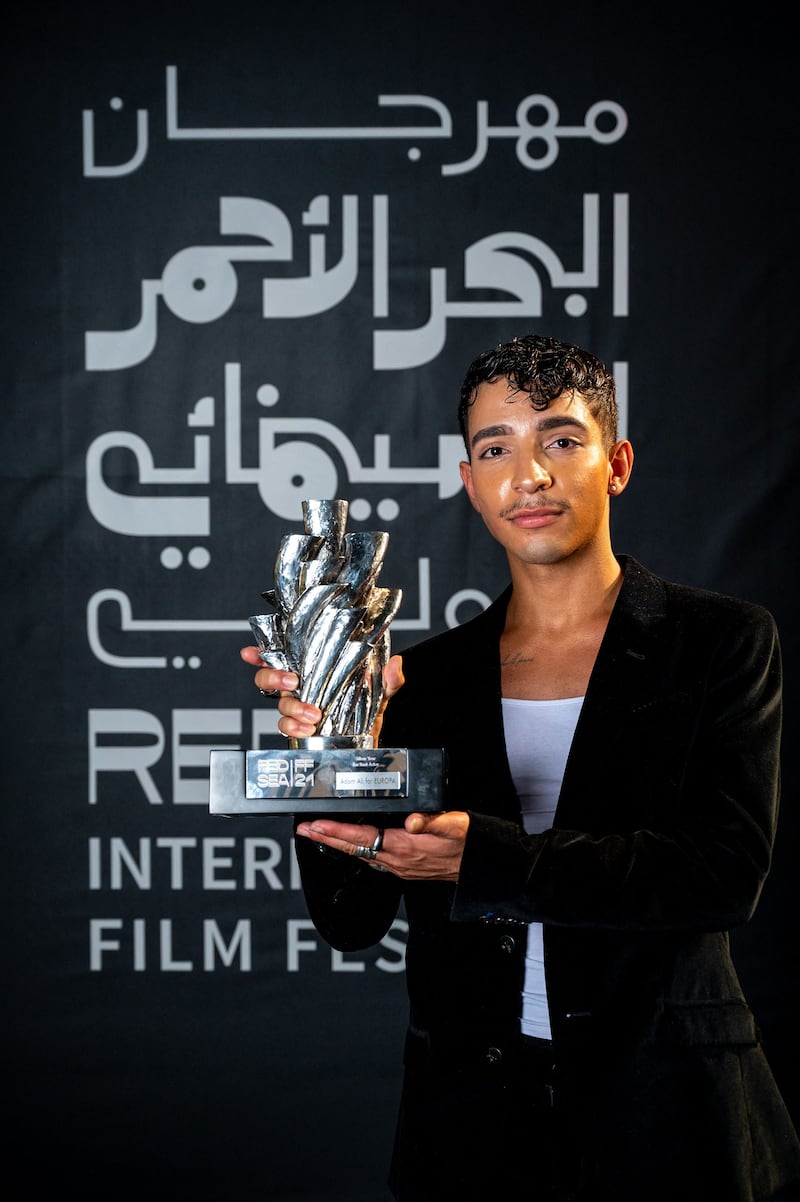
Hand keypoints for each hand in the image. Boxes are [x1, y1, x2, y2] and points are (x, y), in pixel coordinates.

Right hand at [240, 646, 404, 741]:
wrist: (369, 742)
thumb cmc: (368, 710)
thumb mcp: (381, 691)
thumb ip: (389, 679)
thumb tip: (396, 666)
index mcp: (314, 670)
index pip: (283, 655)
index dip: (262, 652)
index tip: (251, 652)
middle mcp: (301, 687)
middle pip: (269, 679)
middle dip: (274, 678)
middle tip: (293, 682)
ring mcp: (299, 708)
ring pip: (279, 704)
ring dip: (292, 708)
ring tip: (312, 714)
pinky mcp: (301, 727)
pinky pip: (286, 726)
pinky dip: (293, 726)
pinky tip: (307, 727)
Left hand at [295, 810, 468, 881]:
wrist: (479, 865)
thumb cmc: (467, 843)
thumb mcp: (454, 826)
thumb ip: (432, 822)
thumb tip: (412, 821)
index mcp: (404, 847)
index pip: (361, 838)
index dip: (335, 832)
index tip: (314, 826)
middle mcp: (397, 860)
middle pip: (353, 849)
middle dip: (326, 839)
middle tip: (303, 830)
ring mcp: (400, 867)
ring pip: (360, 855)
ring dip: (338, 845)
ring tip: (319, 835)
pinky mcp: (405, 868)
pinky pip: (372, 859)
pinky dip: (356, 850)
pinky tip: (353, 845)